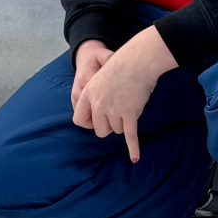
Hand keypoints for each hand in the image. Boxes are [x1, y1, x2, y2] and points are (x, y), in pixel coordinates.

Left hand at [68, 25, 175, 162]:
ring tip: (129, 104)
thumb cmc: (121, 66)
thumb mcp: (99, 77)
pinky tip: (135, 157)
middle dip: (109, 125)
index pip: (79, 120)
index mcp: (88, 94)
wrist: (138, 60)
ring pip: (116, 131)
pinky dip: (133, 147)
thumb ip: (95, 96)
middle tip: (118, 111)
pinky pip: (130, 136)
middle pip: (100, 130)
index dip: (88, 123)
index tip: (96, 122)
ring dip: (124, 123)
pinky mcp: (129, 114)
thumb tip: (96, 113)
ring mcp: (113, 110)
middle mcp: (98, 104)